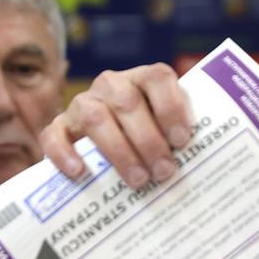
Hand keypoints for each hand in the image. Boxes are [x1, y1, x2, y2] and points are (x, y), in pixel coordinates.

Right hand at [39, 64, 193, 189]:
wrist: (105, 144)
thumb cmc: (150, 138)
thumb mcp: (167, 129)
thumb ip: (179, 133)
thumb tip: (204, 157)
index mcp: (142, 78)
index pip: (157, 77)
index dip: (171, 106)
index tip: (182, 140)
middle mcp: (111, 84)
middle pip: (127, 102)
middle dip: (148, 139)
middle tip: (164, 172)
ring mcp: (82, 103)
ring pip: (95, 118)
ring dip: (119, 150)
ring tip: (138, 180)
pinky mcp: (59, 127)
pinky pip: (54, 135)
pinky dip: (65, 153)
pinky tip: (81, 172)